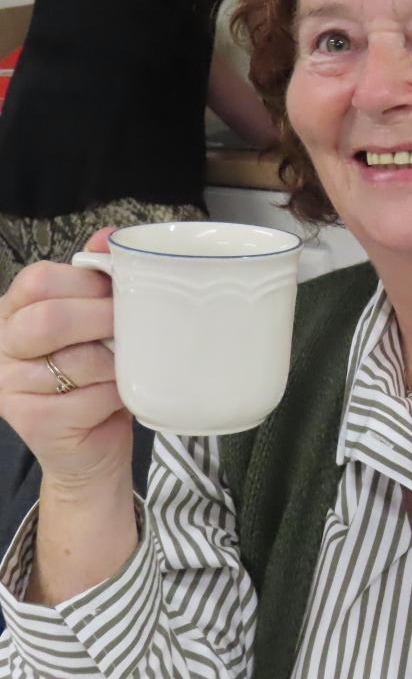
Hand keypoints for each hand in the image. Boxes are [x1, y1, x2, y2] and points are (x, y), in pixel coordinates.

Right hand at [0, 228, 130, 493]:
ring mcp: (10, 387)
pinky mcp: (33, 423)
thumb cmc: (97, 372)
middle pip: (49, 319)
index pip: (39, 280)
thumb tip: (110, 235)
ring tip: (126, 365)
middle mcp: (1, 347)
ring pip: (77, 362)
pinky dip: (118, 394)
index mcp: (13, 311)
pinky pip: (89, 398)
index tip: (119, 291)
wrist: (90, 443)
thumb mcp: (96, 320)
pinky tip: (119, 396)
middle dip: (103, 318)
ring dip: (116, 362)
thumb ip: (97, 277)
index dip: (87, 283)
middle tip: (131, 325)